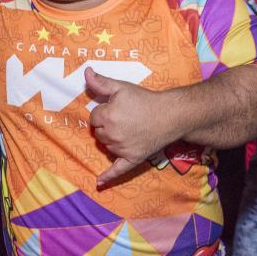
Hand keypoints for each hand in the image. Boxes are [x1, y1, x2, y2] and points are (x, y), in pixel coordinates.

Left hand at [85, 68, 182, 186]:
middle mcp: (112, 134)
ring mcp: (121, 149)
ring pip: (106, 146)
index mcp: (107, 116)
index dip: (104, 111)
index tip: (118, 108)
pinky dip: (107, 176)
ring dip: (111, 140)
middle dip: (106, 125)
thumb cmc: (145, 99)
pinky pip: (117, 170)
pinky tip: (99, 183)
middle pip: (98, 132)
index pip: (94, 117)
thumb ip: (100, 82)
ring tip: (129, 129)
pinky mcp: (132, 159)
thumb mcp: (121, 87)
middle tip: (124, 118)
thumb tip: (86, 72)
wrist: (170, 115)